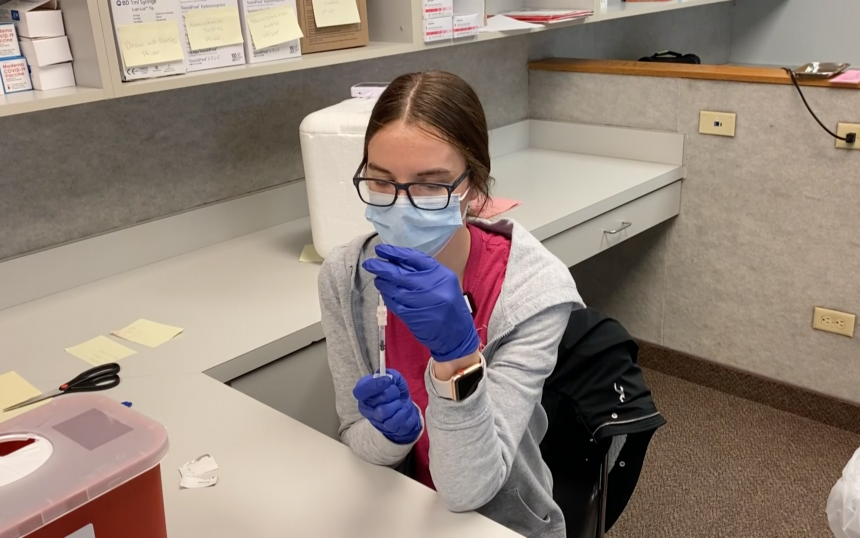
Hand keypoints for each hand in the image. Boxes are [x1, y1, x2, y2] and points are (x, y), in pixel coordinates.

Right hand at [353, 369, 421, 444]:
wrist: (406, 410)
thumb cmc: (396, 393)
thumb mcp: (395, 380)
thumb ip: (391, 374)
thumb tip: (388, 376)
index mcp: (364, 392)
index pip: (361, 390)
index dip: (374, 385)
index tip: (388, 380)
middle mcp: (366, 407)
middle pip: (377, 399)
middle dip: (392, 392)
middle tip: (396, 392)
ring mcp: (375, 419)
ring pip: (385, 411)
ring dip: (397, 404)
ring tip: (399, 402)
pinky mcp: (386, 427)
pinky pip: (394, 420)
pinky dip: (403, 413)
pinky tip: (402, 410)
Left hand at [362, 245, 479, 361]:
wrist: (456, 334)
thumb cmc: (450, 305)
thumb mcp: (444, 282)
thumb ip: (425, 271)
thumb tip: (397, 261)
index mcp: (441, 274)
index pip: (414, 258)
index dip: (395, 252)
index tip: (381, 249)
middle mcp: (432, 287)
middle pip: (400, 273)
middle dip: (382, 267)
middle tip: (369, 263)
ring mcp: (421, 302)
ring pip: (394, 289)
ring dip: (382, 282)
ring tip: (377, 278)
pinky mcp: (412, 316)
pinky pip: (394, 303)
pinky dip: (386, 296)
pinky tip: (384, 292)